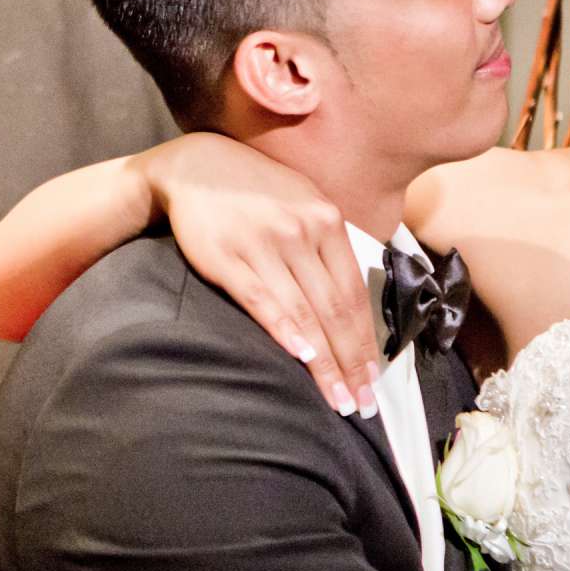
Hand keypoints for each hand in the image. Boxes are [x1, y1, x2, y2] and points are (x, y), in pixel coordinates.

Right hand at [139, 134, 383, 413]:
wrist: (197, 166)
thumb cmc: (256, 190)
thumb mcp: (304, 202)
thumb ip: (329, 246)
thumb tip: (354, 300)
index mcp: (326, 221)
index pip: (354, 294)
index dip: (366, 342)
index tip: (372, 380)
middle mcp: (301, 232)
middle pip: (335, 310)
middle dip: (351, 363)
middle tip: (362, 404)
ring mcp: (265, 245)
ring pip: (304, 313)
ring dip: (324, 363)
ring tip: (337, 399)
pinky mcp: (227, 258)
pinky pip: (262, 301)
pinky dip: (284, 331)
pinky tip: (301, 358)